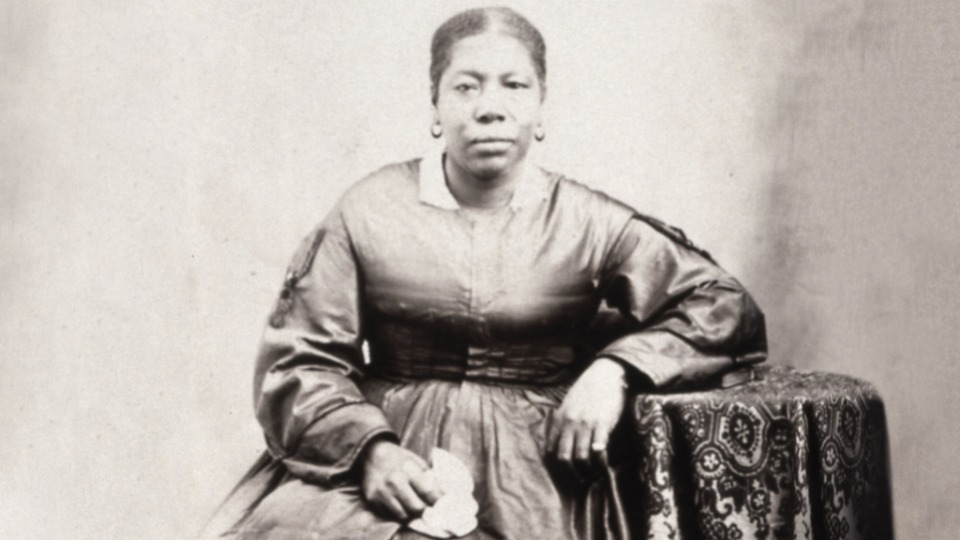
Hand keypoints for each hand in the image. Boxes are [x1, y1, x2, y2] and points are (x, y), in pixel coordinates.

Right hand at [361, 440, 443, 520]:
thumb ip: (429, 477)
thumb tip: (444, 495)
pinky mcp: (372, 499)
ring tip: (414, 509)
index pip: (428, 490)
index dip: (439, 501)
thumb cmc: (399, 459)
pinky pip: (390, 515)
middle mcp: (395, 480)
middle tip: (430, 511)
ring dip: (411, 515)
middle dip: (426, 511)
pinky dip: (397, 513)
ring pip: (403, 515)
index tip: (445, 506)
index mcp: (408, 468)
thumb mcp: (416, 461)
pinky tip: (400, 505)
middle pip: (417, 507)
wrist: (372, 454)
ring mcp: (382, 491)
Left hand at [549, 357, 628, 478]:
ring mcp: (585, 424)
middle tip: (580, 482)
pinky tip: (604, 466)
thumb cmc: (587, 390)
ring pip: (581, 458)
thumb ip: (561, 422)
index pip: (551, 451)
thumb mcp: (568, 405)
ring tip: (594, 476)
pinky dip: (601, 463)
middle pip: (564, 458)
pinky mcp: (602, 424)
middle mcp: (569, 423)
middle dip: (572, 475)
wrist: (605, 374)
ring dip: (588, 472)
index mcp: (559, 420)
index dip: (557, 468)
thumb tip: (557, 442)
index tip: (566, 475)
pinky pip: (599, 450)